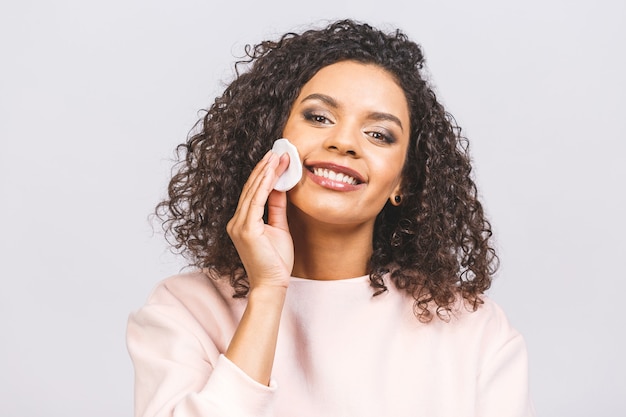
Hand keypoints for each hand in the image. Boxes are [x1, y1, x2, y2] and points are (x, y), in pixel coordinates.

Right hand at [227, 150, 292, 290]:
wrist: (272, 285)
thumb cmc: (275, 262)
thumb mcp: (279, 228)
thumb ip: (277, 208)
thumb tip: (280, 187)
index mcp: (242, 222)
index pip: (252, 193)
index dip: (263, 174)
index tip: (276, 159)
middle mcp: (236, 222)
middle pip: (251, 188)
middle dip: (265, 168)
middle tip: (277, 151)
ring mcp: (239, 225)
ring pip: (253, 192)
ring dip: (266, 172)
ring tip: (277, 157)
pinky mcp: (246, 229)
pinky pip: (256, 201)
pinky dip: (265, 185)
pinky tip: (273, 172)